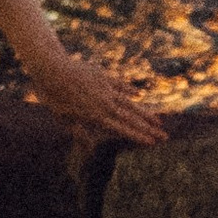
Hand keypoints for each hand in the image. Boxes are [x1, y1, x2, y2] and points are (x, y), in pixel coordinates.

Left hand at [22, 37, 170, 146]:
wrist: (52, 68)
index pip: (123, 129)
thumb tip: (90, 149)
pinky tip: (139, 93)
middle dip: (149, 128)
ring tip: (159, 120)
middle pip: (132, 117)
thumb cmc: (53, 96)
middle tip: (165, 136)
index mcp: (97, 115)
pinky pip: (120, 84)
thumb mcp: (63, 118)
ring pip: (131, 102)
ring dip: (145, 112)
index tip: (153, 143)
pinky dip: (130, 89)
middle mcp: (106, 102)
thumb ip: (78, 132)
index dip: (139, 136)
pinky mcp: (103, 75)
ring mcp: (106, 88)